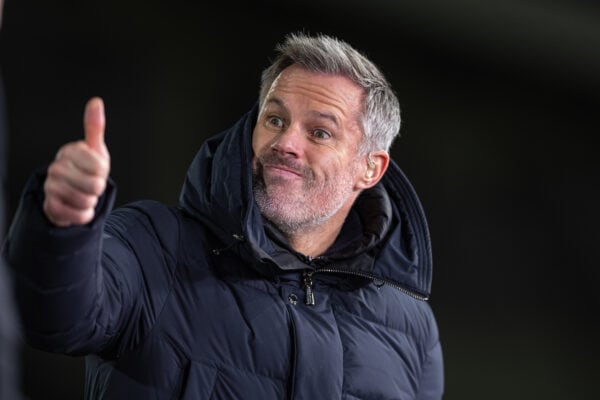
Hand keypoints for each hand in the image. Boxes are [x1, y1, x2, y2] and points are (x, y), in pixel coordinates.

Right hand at [43, 97, 110, 226]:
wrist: (70, 194)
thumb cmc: (86, 169)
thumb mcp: (95, 150)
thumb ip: (95, 127)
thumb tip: (96, 101)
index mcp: (71, 151)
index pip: (101, 166)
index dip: (104, 172)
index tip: (97, 170)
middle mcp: (57, 167)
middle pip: (95, 185)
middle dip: (98, 189)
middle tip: (90, 185)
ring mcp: (51, 186)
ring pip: (86, 201)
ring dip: (91, 202)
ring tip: (84, 195)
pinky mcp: (51, 205)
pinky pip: (77, 215)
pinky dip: (83, 215)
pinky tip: (78, 207)